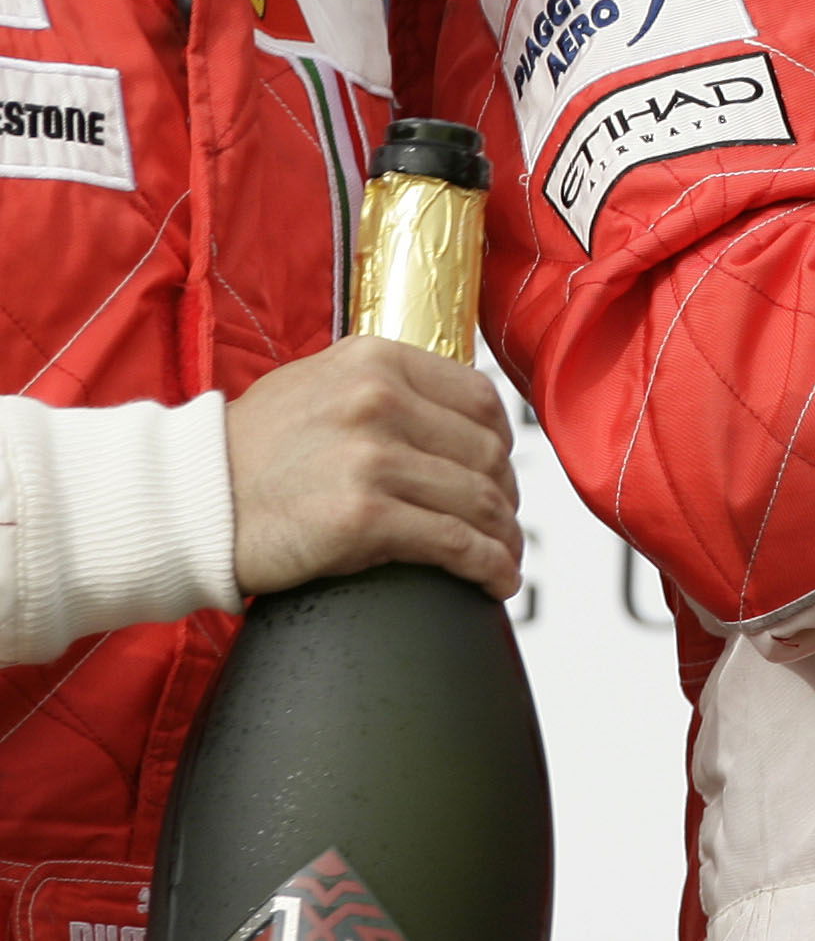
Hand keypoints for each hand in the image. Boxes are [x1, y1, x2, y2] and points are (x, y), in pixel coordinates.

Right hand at [225, 337, 522, 598]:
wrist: (183, 505)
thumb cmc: (250, 454)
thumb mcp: (318, 386)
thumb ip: (383, 388)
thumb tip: (454, 417)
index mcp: (375, 360)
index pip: (478, 397)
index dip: (502, 441)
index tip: (500, 471)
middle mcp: (379, 399)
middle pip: (485, 452)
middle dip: (504, 495)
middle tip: (502, 523)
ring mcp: (371, 457)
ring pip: (478, 499)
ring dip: (503, 536)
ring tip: (505, 558)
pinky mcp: (361, 517)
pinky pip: (453, 543)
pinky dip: (488, 564)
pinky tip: (497, 580)